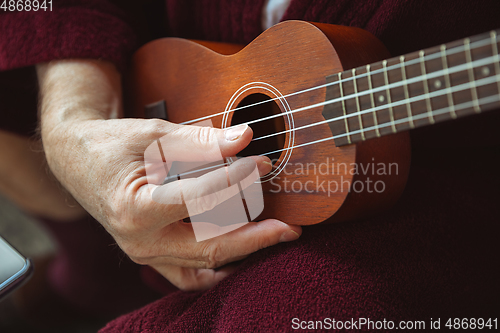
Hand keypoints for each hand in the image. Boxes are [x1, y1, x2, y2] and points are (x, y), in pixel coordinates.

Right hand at [37, 60, 301, 290]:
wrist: (77, 160)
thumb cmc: (111, 144)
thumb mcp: (153, 135)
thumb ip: (200, 142)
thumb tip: (245, 139)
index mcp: (135, 209)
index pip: (199, 199)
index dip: (235, 180)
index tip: (260, 162)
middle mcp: (140, 242)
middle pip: (209, 246)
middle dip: (254, 236)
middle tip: (289, 226)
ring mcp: (145, 255)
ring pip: (204, 264)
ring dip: (242, 253)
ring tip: (275, 238)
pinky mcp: (152, 256)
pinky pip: (189, 275)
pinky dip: (218, 269)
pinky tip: (243, 259)